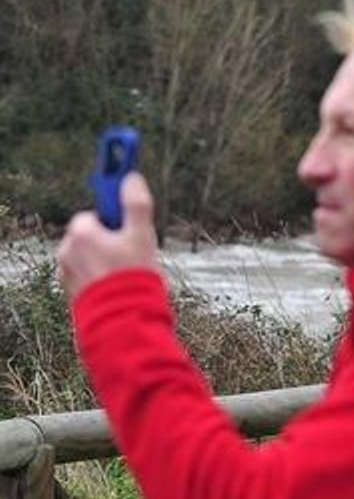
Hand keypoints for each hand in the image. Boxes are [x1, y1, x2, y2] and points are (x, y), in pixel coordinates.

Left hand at [56, 173, 158, 300]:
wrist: (122, 320)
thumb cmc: (132, 277)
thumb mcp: (141, 236)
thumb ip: (135, 204)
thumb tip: (131, 177)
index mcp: (81, 232)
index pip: (96, 213)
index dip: (115, 217)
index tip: (126, 218)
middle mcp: (67, 249)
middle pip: (93, 236)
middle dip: (112, 241)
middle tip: (135, 252)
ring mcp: (67, 272)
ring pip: (91, 256)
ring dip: (107, 259)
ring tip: (129, 274)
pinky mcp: (71, 291)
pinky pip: (88, 275)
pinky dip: (101, 276)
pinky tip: (119, 286)